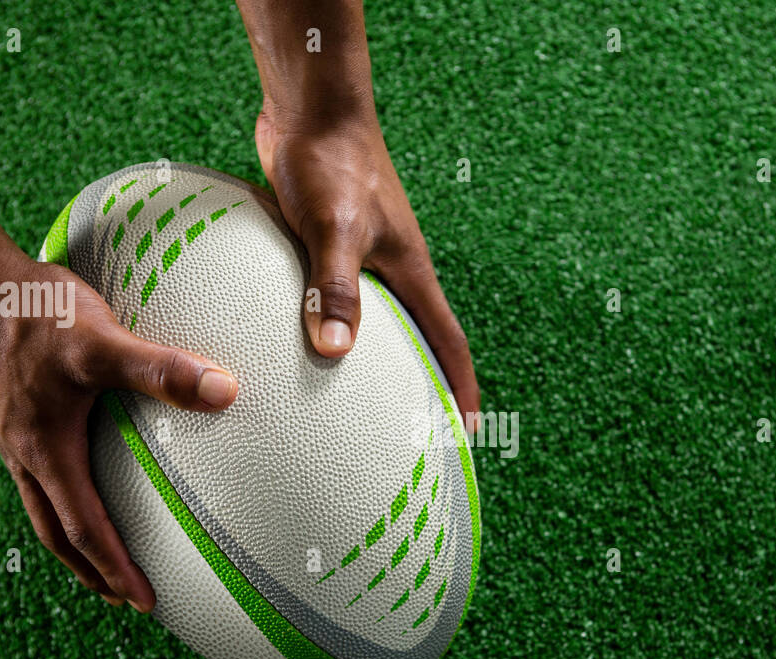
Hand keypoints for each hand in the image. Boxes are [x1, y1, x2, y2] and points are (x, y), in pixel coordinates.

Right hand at [0, 252, 238, 609]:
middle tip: (123, 599)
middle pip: (56, 532)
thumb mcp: (102, 340)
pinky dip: (59, 493)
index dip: (115, 568)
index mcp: (45, 450)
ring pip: (40, 504)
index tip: (143, 602)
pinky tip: (76, 472)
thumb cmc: (33, 309)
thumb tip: (225, 391)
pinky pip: (33, 470)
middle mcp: (22, 451)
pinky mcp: (6, 408)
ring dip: (72, 537)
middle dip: (91, 570)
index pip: (85, 529)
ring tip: (99, 554)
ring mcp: (10, 432)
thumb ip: (161, 369)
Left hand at [255, 103, 481, 423]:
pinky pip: (344, 302)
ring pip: (382, 325)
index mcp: (411, 272)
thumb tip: (336, 352)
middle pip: (421, 342)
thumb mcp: (332, 227)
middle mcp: (396, 271)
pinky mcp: (334, 246)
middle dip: (425, 389)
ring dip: (381, 364)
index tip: (466, 434)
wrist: (311, 107)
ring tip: (362, 406)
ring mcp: (367, 259)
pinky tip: (308, 349)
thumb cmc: (329, 161)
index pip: (449, 344)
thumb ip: (335, 286)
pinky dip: (339, 331)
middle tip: (414, 435)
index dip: (460, 391)